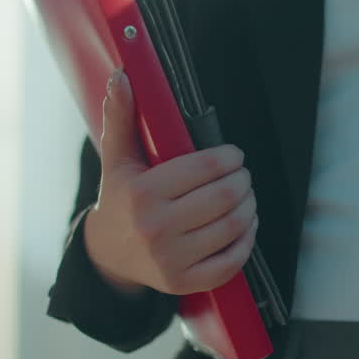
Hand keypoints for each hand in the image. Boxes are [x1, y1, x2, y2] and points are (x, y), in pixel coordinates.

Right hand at [84, 70, 258, 296]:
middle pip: (226, 196)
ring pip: (234, 225)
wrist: (108, 254)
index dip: (230, 157)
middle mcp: (156, 227)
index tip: (234, 155)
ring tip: (246, 196)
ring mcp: (171, 259)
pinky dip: (247, 240)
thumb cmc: (120, 199)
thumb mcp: (117, 159)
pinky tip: (245, 225)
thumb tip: (123, 76)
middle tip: (242, 175)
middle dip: (243, 180)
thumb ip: (121, 117)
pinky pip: (233, 261)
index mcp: (141, 193)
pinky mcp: (185, 282)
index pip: (206, 167)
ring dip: (250, 206)